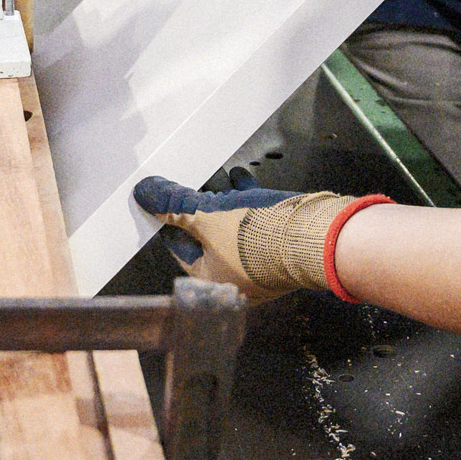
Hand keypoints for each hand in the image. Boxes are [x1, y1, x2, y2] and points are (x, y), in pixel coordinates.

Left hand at [133, 171, 371, 301]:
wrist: (314, 239)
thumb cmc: (258, 240)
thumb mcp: (206, 217)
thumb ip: (175, 205)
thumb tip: (146, 193)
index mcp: (214, 282)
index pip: (182, 250)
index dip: (171, 224)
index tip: (163, 206)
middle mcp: (237, 277)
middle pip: (209, 239)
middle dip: (200, 210)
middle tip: (189, 189)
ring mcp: (261, 261)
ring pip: (234, 227)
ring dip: (224, 201)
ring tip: (216, 178)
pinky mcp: (280, 244)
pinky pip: (257, 219)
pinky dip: (247, 199)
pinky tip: (241, 178)